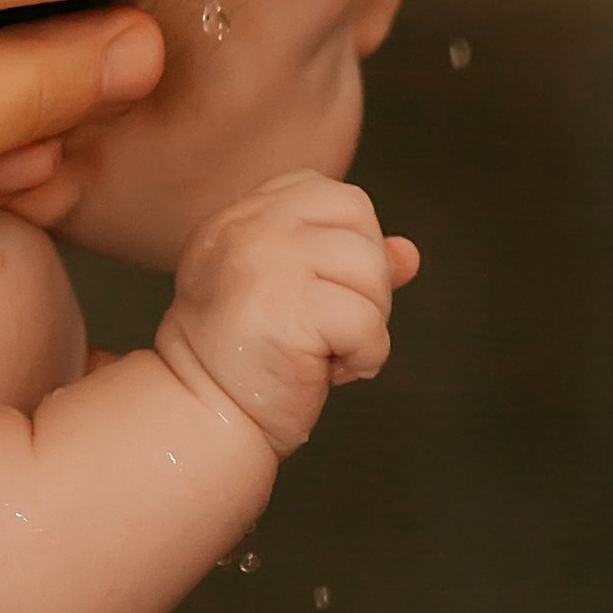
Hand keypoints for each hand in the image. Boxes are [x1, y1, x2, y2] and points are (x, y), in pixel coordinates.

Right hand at [155, 170, 418, 456]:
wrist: (204, 420)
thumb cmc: (248, 364)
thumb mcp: (294, 295)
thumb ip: (346, 264)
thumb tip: (408, 253)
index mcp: (241, 217)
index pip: (327, 192)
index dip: (348, 240)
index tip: (323, 290)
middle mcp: (247, 228)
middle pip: (357, 217)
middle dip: (366, 278)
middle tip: (331, 325)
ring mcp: (263, 262)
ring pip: (369, 266)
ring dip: (369, 319)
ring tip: (328, 350)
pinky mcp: (284, 308)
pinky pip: (367, 320)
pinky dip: (367, 355)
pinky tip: (330, 372)